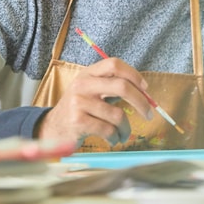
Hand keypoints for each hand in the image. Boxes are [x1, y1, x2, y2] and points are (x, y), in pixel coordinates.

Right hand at [37, 58, 153, 146]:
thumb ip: (112, 87)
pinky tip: (113, 139)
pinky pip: (108, 130)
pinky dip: (115, 137)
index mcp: (88, 73)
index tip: (145, 88)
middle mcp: (82, 85)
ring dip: (126, 129)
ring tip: (123, 134)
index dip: (133, 74)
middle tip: (149, 114)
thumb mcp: (91, 91)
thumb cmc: (79, 110)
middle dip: (141, 102)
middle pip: (121, 86)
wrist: (54, 128)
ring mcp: (79, 102)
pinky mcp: (78, 121)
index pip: (114, 64)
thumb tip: (143, 93)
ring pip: (117, 115)